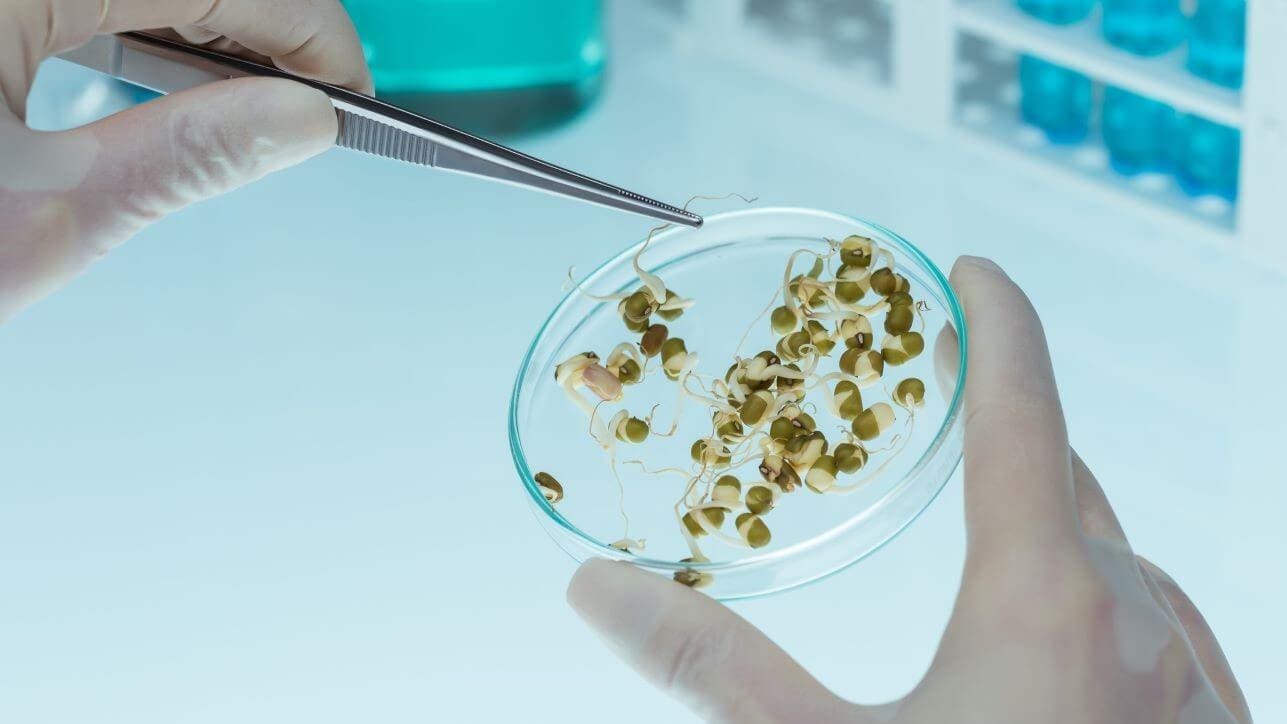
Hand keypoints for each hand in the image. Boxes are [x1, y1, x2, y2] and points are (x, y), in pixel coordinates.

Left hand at [0, 0, 371, 322]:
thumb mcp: (43, 217)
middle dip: (264, 31)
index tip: (347, 94)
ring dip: (203, 31)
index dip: (308, 30)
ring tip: (239, 106)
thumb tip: (296, 121)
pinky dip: (139, 27)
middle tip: (302, 110)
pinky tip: (162, 78)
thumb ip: (180, 158)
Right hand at [567, 257, 1251, 723]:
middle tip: (949, 395)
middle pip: (1069, 474)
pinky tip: (1069, 634)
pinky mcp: (1215, 722)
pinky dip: (1102, 592)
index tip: (971, 270)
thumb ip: (710, 670)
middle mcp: (1143, 618)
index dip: (997, 319)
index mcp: (1048, 598)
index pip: (1022, 406)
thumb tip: (599, 590)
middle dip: (1008, 422)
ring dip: (1056, 516)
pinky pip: (1159, 620)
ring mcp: (1197, 677)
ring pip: (1120, 554)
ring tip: (995, 513)